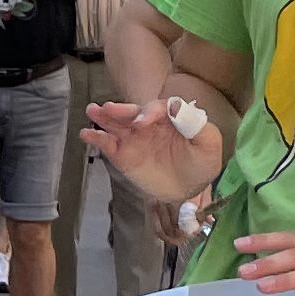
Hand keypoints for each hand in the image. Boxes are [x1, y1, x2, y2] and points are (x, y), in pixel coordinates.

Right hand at [80, 96, 221, 210]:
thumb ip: (196, 124)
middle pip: (132, 112)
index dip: (150, 112)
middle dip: (121, 110)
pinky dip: (96, 139)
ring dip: (104, 117)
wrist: (188, 189)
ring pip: (116, 124)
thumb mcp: (209, 144)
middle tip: (107, 108)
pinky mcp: (123, 155)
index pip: (158, 108)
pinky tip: (86, 134)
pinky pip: (108, 145)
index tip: (143, 122)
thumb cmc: (201, 163)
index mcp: (170, 117)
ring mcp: (134, 139)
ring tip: (92, 111)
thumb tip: (176, 106)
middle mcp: (149, 124)